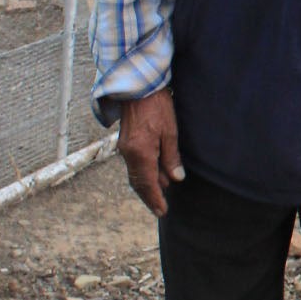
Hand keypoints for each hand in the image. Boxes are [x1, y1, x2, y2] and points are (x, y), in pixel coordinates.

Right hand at [117, 91, 184, 217]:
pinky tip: (152, 176)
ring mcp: (125, 148)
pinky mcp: (126, 142)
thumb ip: (171, 157)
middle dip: (149, 196)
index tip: (162, 211)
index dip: (155, 199)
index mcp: (141, 153)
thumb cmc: (156, 106)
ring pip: (135, 174)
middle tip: (159, 209)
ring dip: (146, 186)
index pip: (148, 183)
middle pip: (138, 183)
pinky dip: (142, 175)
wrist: (137, 88)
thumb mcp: (169, 132)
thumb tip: (175, 178)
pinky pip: (133, 165)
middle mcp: (129, 154)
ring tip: (158, 196)